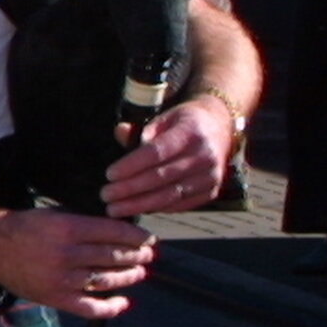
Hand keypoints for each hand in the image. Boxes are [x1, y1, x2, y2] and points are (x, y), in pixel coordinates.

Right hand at [0, 206, 156, 320]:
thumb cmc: (23, 228)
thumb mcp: (54, 215)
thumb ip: (84, 223)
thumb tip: (119, 231)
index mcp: (68, 228)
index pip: (115, 233)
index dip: (137, 237)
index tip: (148, 240)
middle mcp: (67, 253)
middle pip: (114, 256)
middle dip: (137, 257)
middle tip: (147, 256)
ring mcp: (61, 278)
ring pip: (106, 280)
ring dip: (128, 277)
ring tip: (139, 273)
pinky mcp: (55, 297)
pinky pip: (89, 307)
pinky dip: (110, 308)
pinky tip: (123, 303)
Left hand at [100, 92, 236, 217]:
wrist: (219, 129)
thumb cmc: (183, 124)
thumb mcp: (164, 118)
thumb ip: (141, 129)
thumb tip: (120, 132)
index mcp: (190, 133)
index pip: (157, 152)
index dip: (131, 165)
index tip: (109, 174)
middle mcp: (204, 156)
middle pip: (161, 177)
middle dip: (130, 189)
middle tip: (106, 195)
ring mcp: (211, 176)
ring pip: (170, 195)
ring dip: (140, 204)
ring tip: (116, 208)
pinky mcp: (212, 191)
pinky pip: (181, 205)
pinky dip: (158, 208)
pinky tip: (138, 209)